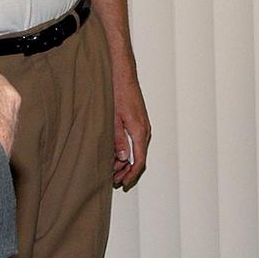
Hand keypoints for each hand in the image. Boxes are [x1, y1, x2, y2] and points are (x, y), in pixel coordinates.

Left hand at [112, 72, 149, 188]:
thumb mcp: (113, 119)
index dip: (132, 174)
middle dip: (128, 170)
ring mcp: (143, 124)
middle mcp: (145, 129)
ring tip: (113, 167)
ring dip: (127, 160)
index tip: (123, 183)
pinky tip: (118, 152)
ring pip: (139, 149)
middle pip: (140, 157)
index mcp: (139, 130)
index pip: (140, 160)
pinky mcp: (139, 120)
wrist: (123, 74)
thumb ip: (118, 139)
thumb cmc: (117, 92)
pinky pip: (137, 140)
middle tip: (114, 179)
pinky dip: (129, 150)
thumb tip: (124, 158)